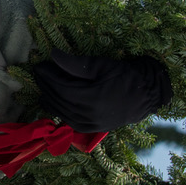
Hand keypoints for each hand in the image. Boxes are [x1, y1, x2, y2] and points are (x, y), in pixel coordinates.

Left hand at [33, 49, 171, 132]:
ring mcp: (88, 124)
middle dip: (45, 85)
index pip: (60, 87)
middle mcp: (87, 115)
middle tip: (38, 72)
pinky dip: (57, 110)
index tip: (39, 65)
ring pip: (60, 111)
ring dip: (48, 97)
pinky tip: (52, 101)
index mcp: (91, 99)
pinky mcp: (90, 129)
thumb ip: (76, 63)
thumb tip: (53, 55)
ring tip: (42, 84)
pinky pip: (67, 119)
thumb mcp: (103, 66)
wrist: (147, 95)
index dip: (48, 76)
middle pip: (58, 99)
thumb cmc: (127, 76)